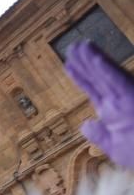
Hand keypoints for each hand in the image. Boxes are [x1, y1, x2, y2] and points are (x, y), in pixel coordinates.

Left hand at [65, 40, 133, 168]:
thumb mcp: (115, 148)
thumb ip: (99, 136)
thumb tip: (86, 124)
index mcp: (113, 112)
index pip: (94, 90)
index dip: (81, 76)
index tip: (68, 63)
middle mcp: (119, 102)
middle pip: (98, 78)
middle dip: (85, 62)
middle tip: (72, 46)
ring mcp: (127, 99)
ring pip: (107, 75)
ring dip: (93, 60)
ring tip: (80, 46)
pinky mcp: (132, 99)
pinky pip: (119, 82)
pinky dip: (107, 71)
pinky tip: (96, 59)